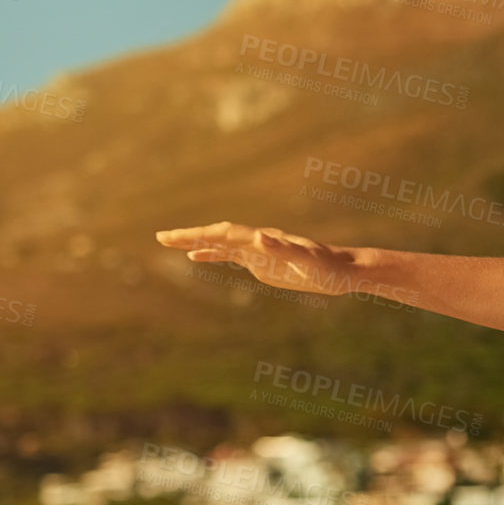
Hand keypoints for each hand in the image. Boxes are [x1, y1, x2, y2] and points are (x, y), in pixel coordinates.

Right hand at [154, 221, 360, 296]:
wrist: (344, 271)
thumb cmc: (328, 268)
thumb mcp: (307, 262)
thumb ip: (284, 249)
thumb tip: (258, 236)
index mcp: (263, 240)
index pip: (223, 234)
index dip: (197, 234)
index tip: (173, 237)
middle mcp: (257, 241)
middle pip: (216, 235)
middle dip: (188, 235)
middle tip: (159, 237)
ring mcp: (258, 251)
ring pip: (220, 244)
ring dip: (195, 242)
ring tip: (170, 243)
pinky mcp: (262, 263)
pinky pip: (231, 256)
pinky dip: (212, 255)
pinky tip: (197, 258)